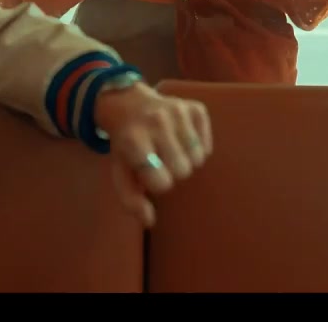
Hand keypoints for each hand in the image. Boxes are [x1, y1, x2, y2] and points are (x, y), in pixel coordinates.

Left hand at [94, 83, 212, 227]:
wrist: (129, 105)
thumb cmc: (127, 146)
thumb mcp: (120, 171)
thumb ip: (131, 199)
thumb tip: (149, 221)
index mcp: (133, 139)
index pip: (161, 181)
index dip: (157, 183)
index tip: (149, 174)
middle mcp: (156, 121)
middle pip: (182, 170)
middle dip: (173, 172)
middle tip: (162, 161)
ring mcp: (178, 111)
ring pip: (198, 158)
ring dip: (186, 160)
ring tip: (172, 151)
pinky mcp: (195, 107)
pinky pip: (207, 144)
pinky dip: (199, 147)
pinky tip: (182, 139)